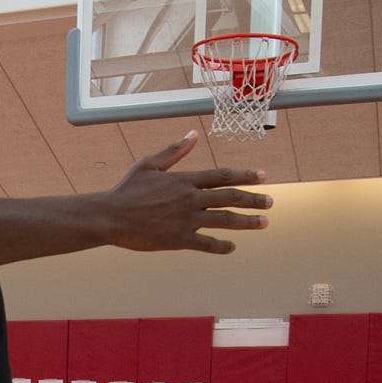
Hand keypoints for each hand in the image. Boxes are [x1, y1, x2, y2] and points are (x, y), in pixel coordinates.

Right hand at [104, 132, 271, 254]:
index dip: (245, 175)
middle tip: (270, 202)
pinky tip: (232, 247)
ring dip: (246, 221)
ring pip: (224, 219)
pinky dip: (221, 246)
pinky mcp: (178, 238)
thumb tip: (193, 135)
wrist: (111, 216)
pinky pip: (206, 243)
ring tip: (264, 223)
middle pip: (230, 197)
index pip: (223, 176)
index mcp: (185, 179)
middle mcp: (191, 198)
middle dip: (253, 199)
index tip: (262, 176)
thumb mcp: (149, 164)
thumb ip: (174, 151)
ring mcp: (186, 219)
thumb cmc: (127, 189)